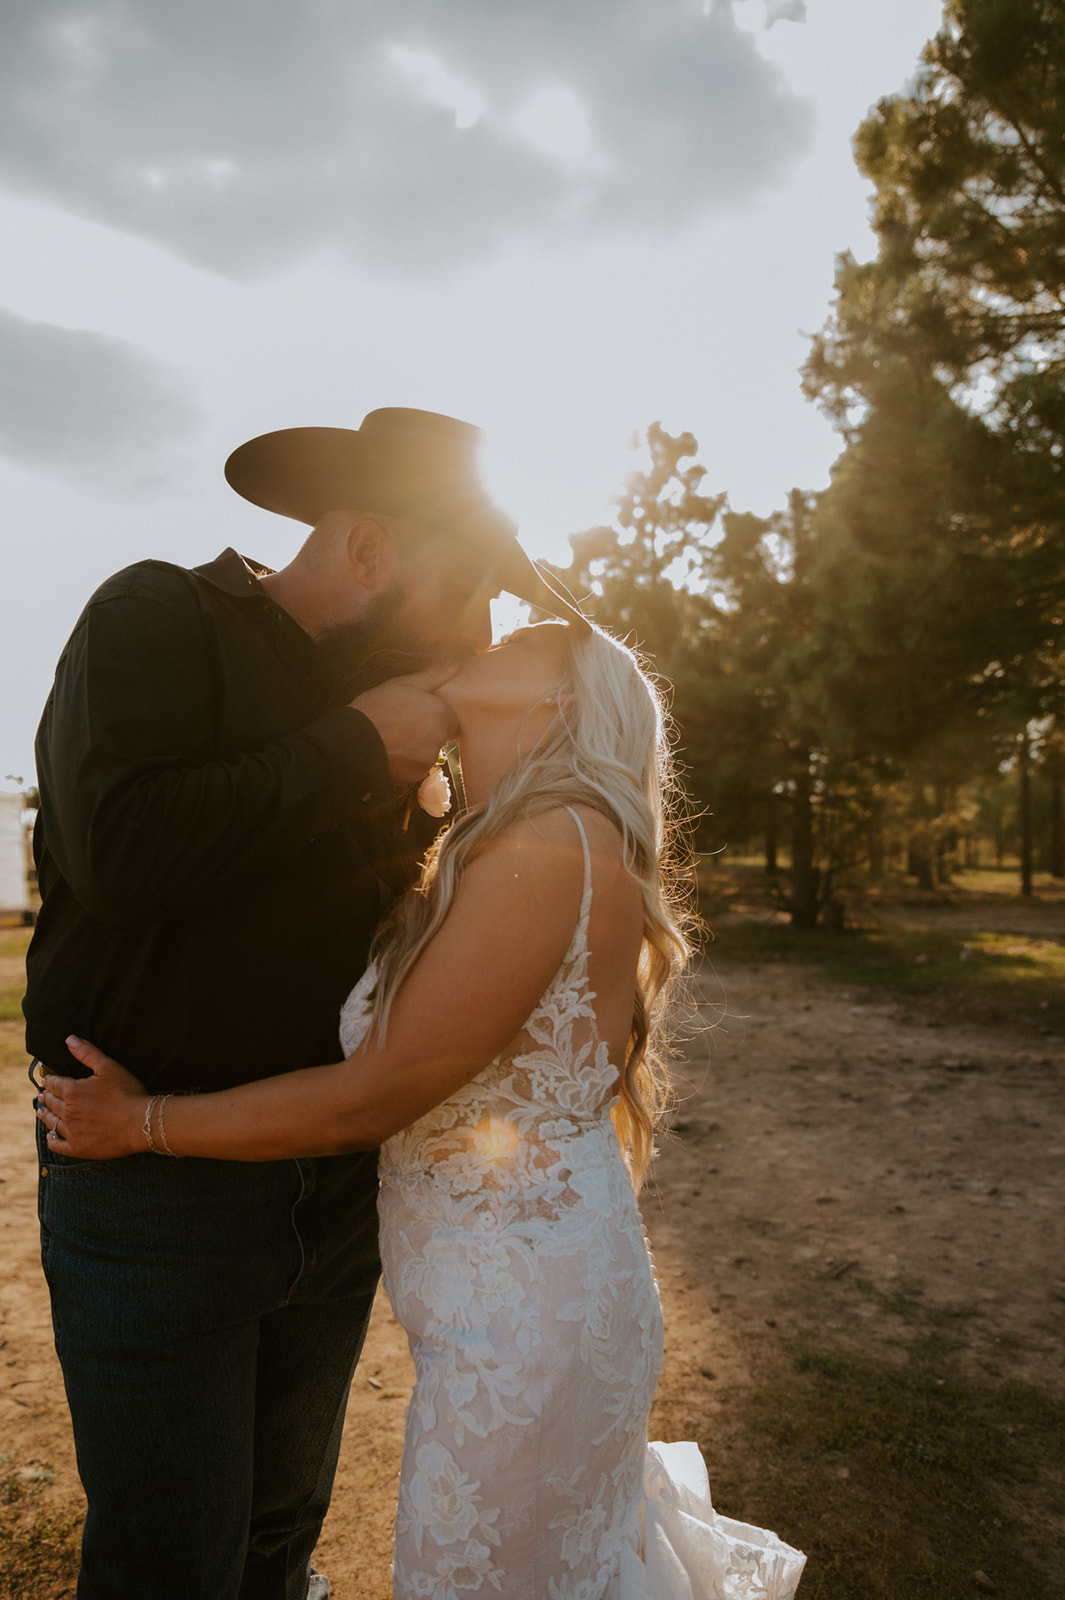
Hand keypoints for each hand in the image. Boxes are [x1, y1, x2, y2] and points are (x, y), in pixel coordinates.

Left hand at [37, 1036, 148, 1159]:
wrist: (140, 1123)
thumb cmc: (127, 1093)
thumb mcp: (108, 1067)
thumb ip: (87, 1053)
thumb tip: (69, 1040)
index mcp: (73, 1091)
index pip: (54, 1084)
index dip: (49, 1081)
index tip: (46, 1080)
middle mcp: (67, 1111)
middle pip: (51, 1103)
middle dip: (47, 1097)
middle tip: (43, 1095)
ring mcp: (72, 1131)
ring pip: (51, 1122)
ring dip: (45, 1116)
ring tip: (41, 1112)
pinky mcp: (78, 1147)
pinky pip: (58, 1145)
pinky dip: (52, 1140)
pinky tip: (51, 1137)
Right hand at [351, 665, 459, 785]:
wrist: (352, 741)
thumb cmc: (376, 707)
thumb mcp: (403, 684)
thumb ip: (433, 675)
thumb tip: (455, 663)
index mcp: (440, 713)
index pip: (449, 716)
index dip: (431, 713)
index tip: (413, 711)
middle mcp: (439, 738)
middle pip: (440, 734)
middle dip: (426, 730)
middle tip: (400, 723)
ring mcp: (428, 758)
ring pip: (428, 751)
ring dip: (416, 746)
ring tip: (393, 736)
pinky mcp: (417, 775)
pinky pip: (417, 765)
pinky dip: (408, 760)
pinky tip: (390, 750)